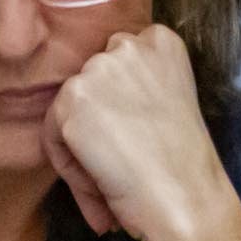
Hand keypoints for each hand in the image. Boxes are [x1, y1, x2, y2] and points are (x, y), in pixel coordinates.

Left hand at [47, 24, 240, 240]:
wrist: (186, 199)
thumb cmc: (185, 167)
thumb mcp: (170, 105)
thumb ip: (134, 90)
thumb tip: (99, 109)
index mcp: (161, 41)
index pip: (118, 68)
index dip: (119, 110)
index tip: (133, 143)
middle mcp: (128, 45)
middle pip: (91, 87)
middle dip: (98, 129)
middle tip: (121, 170)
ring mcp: (98, 70)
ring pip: (70, 113)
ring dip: (83, 153)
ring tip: (111, 189)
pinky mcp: (73, 101)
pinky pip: (53, 138)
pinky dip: (71, 171)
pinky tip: (101, 195)